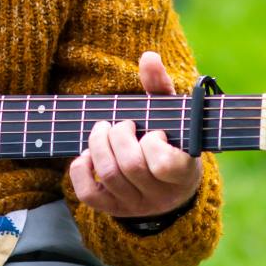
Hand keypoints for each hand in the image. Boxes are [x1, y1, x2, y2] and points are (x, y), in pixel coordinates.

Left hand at [67, 51, 201, 219]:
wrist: (170, 187)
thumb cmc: (173, 142)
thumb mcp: (174, 116)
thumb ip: (161, 87)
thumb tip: (148, 57)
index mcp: (184, 173)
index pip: (164, 164)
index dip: (153, 144)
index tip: (155, 133)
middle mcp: (160, 196)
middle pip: (130, 166)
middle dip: (120, 136)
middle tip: (122, 124)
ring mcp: (135, 205)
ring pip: (109, 175)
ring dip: (99, 145)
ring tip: (103, 130)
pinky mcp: (112, 209)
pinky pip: (89, 194)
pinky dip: (81, 169)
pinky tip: (87, 154)